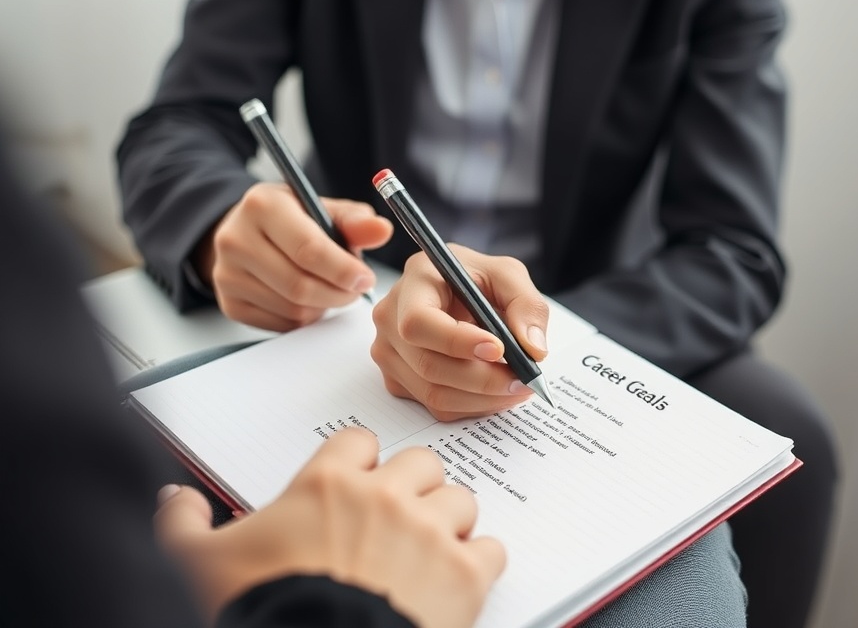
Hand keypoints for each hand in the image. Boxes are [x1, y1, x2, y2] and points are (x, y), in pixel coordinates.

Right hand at [155, 427, 504, 627]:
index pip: (358, 440)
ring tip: (431, 550)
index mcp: (327, 485)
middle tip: (399, 516)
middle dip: (413, 485)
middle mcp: (385, 497)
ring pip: (461, 500)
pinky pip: (492, 550)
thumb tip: (172, 500)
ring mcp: (430, 533)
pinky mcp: (465, 577)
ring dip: (449, 521)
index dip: (359, 462)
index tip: (356, 482)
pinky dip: (481, 563)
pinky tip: (462, 581)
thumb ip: (183, 524)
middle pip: (421, 462)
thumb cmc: (258, 612)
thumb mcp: (197, 567)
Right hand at [194, 182, 392, 330]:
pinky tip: (309, 299)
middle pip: (299, 285)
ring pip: (293, 309)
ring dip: (324, 306)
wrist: (248, 231)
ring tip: (331, 289)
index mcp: (262, 205)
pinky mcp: (229, 304)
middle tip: (355, 289)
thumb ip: (355, 221)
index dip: (343, 269)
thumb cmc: (294, 219)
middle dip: (338, 293)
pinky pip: (281, 324)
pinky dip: (305, 318)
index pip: (307, 249)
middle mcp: (235, 239)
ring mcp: (227, 274)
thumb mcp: (324, 210)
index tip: (365, 278)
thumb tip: (382, 230)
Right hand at [370, 245, 549, 420]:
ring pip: (433, 393)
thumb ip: (527, 306)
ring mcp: (389, 351)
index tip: (499, 350)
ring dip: (483, 398)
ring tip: (517, 386)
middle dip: (483, 379)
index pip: (419, 321)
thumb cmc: (479, 279)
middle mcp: (391, 317)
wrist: (461, 291)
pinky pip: (435, 406)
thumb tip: (532, 349)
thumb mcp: (509, 275)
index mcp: (414, 280)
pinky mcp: (398, 378)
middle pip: (428, 365)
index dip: (457, 342)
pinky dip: (472, 406)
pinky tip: (495, 391)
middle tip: (523, 379)